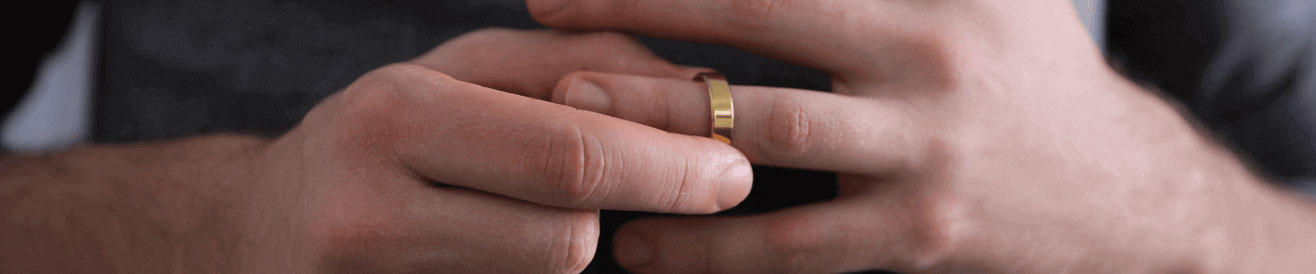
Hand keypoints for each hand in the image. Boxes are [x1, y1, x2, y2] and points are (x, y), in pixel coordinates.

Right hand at [239, 29, 751, 272]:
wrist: (258, 235)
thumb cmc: (388, 136)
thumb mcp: (465, 69)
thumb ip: (578, 65)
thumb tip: (696, 92)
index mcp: (395, 117)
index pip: (569, 154)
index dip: (670, 166)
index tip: (735, 168)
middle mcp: (368, 212)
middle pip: (566, 238)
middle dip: (638, 208)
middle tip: (708, 188)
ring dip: (569, 246)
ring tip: (529, 211)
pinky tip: (504, 245)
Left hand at [529, 1, 1315, 272]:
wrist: (1123, 194)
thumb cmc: (1028, 73)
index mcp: (919, 9)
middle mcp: (919, 81)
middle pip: (753, 63)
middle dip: (644, 60)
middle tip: (548, 54)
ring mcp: (918, 168)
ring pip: (764, 161)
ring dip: (663, 157)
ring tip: (578, 155)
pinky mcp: (915, 243)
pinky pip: (796, 251)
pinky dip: (717, 250)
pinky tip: (649, 248)